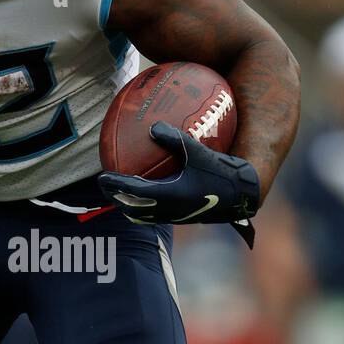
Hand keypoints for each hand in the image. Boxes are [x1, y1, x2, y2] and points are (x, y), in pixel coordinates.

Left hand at [98, 121, 260, 245]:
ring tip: (118, 194)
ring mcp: (174, 216)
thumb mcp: (199, 152)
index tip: (102, 177)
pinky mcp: (181, 217)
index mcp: (170, 195)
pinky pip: (154, 215)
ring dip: (127, 205)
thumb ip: (175, 139)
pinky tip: (144, 196)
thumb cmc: (222, 173)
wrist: (241, 196)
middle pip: (132, 207)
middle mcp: (169, 210)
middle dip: (116, 196)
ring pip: (142, 215)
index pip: (133, 191)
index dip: (116, 184)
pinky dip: (143, 207)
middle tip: (103, 184)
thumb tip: (153, 126)